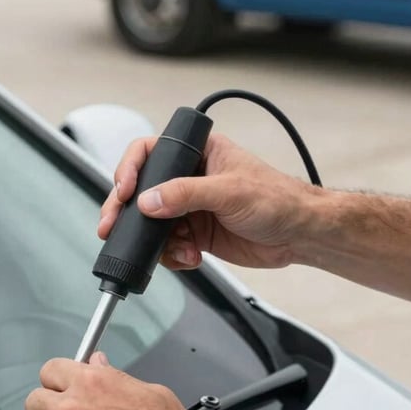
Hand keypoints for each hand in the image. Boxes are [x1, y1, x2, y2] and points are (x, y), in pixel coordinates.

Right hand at [98, 133, 317, 269]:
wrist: (299, 235)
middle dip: (126, 211)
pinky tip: (190, 257)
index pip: (149, 152)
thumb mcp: (229, 191)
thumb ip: (185, 194)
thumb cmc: (278, 199)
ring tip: (176, 249)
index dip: (130, 170)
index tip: (125, 191)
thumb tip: (147, 201)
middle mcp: (189, 177)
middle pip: (141, 190)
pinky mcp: (194, 233)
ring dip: (155, 240)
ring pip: (151, 223)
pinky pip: (167, 245)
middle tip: (111, 225)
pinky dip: (172, 255)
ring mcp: (189, 207)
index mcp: (197, 152)